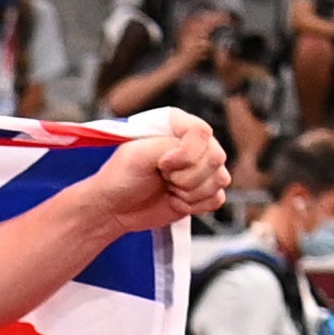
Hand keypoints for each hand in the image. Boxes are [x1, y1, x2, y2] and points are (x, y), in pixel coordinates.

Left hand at [81, 106, 226, 226]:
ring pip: (220, 180)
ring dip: (190, 192)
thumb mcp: (137, 154)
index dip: (186, 154)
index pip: (202, 132)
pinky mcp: (203, 192)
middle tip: (162, 178)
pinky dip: (194, 206)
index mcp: (178, 126)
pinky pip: (217, 199)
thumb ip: (167, 146)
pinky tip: (174, 201)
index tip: (162, 165)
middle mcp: (195, 144)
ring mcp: (201, 168)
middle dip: (186, 177)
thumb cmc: (120, 177)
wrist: (114, 208)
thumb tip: (190, 158)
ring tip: (167, 189)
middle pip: (215, 158)